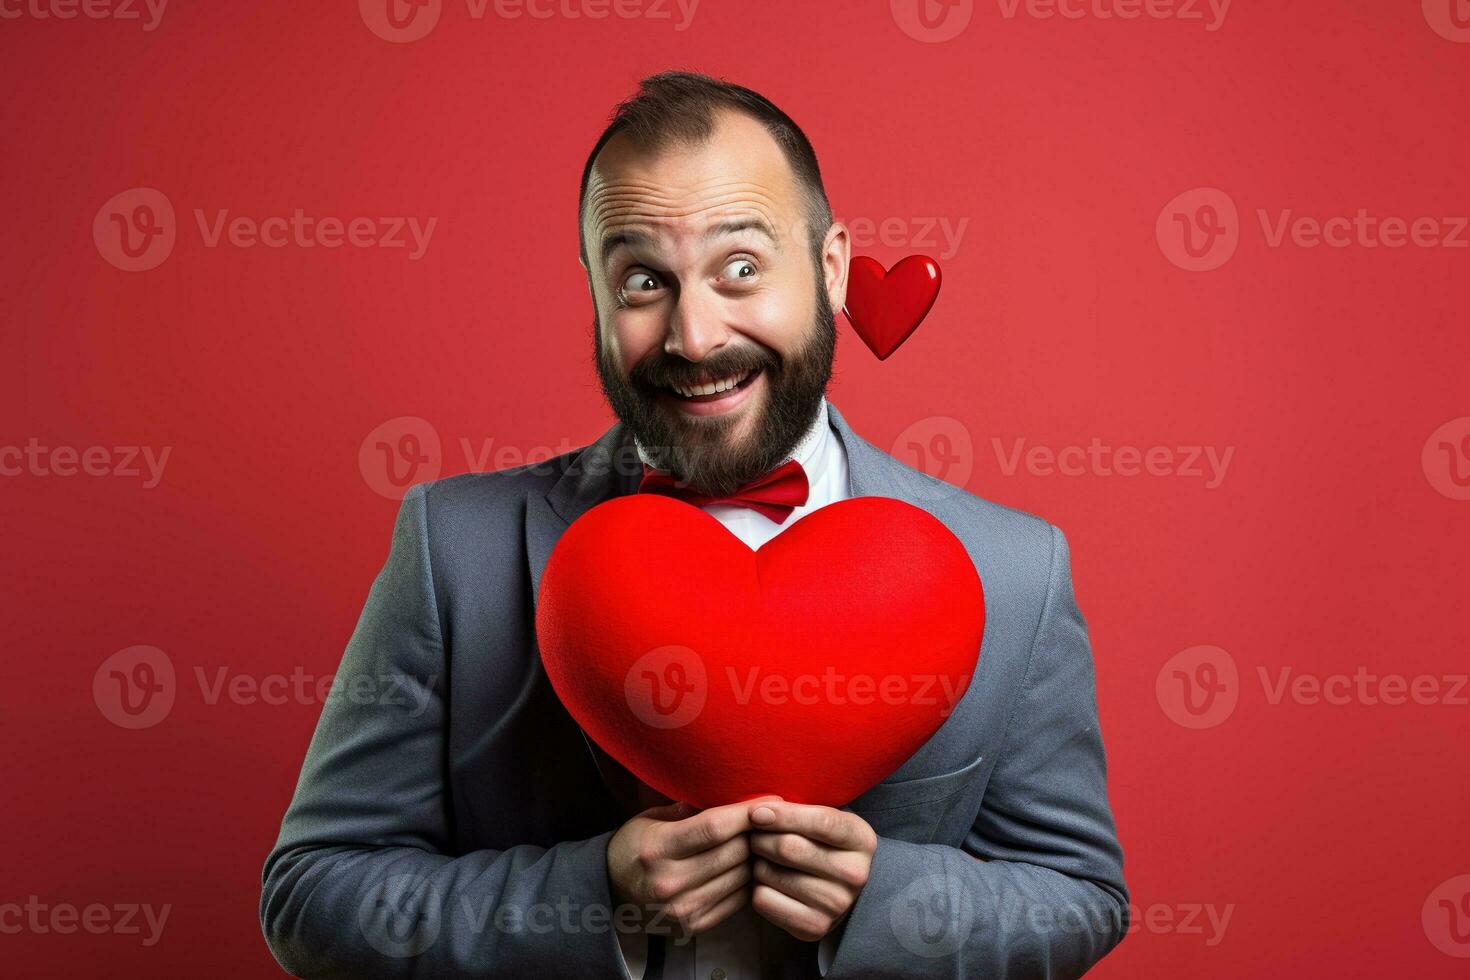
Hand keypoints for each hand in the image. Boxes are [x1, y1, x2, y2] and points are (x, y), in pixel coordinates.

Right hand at [607, 796, 781, 939]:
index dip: (747, 813)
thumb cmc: (636, 845)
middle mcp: (670, 882)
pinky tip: (751, 865)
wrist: (610, 891)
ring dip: (758, 858)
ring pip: (741, 878)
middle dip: (758, 833)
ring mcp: (683, 909)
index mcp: (658, 848)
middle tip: (775, 820)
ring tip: (767, 841)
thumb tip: (733, 797)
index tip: (771, 802)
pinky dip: (749, 881)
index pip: (714, 828)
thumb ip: (689, 809)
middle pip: (733, 853)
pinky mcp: (694, 925)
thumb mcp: (652, 818)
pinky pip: (738, 900)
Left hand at [748, 802, 877, 941]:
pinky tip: (768, 882)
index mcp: (861, 839)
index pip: (820, 822)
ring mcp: (837, 905)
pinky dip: (756, 887)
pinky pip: (763, 900)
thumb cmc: (823, 844)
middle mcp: (855, 875)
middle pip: (789, 848)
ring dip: (756, 862)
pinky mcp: (814, 927)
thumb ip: (796, 810)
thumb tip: (757, 815)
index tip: (755, 814)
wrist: (841, 889)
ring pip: (770, 873)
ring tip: (764, 859)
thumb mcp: (824, 819)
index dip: (783, 815)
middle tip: (756, 837)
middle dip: (761, 838)